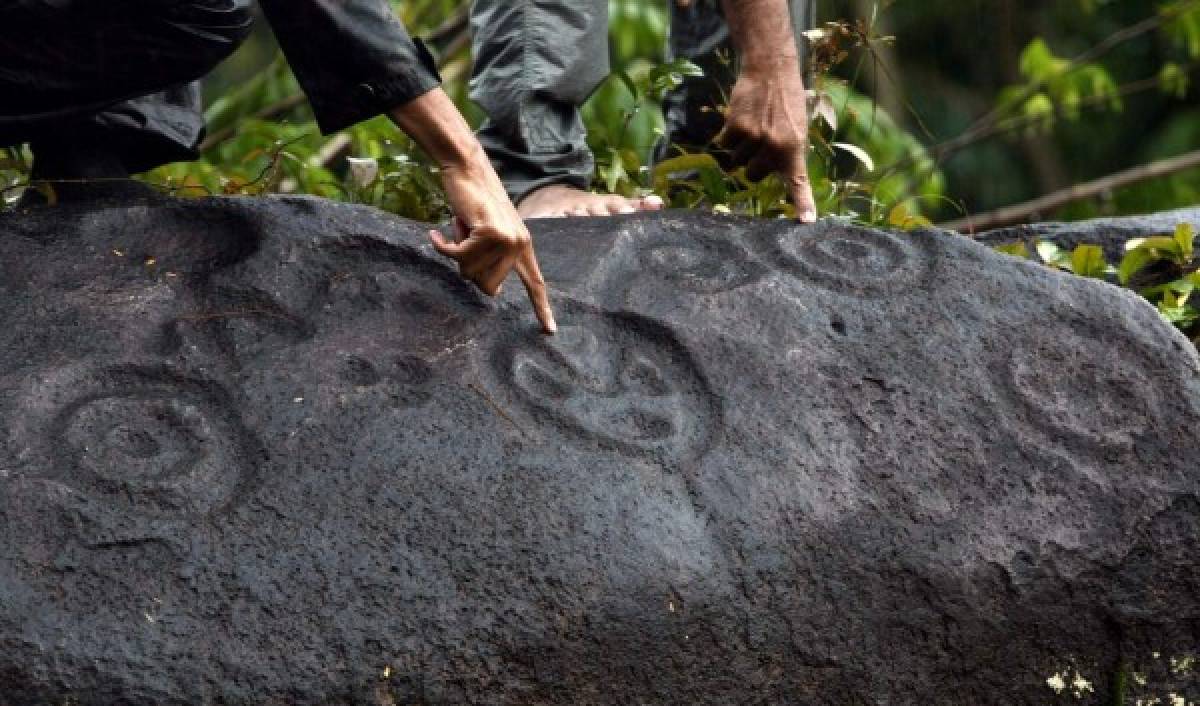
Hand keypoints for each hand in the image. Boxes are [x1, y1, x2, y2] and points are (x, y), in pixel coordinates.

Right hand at [391, 89, 555, 333]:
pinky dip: (444, 246)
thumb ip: (492, 259)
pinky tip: (438, 234)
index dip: (541, 308)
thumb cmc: (473, 203)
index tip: (550, 332)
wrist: (468, 170)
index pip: (535, 283)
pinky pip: (457, 256)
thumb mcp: (487, 234)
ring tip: (460, 229)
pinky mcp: (489, 233)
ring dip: (456, 254)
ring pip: (470, 272)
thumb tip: (493, 291)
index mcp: (523, 247)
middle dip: (469, 270)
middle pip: (488, 287)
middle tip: (463, 243)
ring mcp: (506, 239)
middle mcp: (519, 245)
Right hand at [716, 66, 817, 222]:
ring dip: (739, 149)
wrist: (770, 70)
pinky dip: (728, 135)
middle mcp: (774, 146)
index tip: (806, 222)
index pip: (798, 182)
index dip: (802, 204)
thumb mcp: (797, 128)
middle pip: (753, 175)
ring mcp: (754, 138)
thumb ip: (786, 154)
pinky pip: (725, 145)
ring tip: (752, 126)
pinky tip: (740, 119)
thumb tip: (772, 175)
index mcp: (794, 148)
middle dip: (753, 164)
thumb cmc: (786, 101)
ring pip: (736, 161)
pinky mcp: (735, 128)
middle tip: (759, 143)